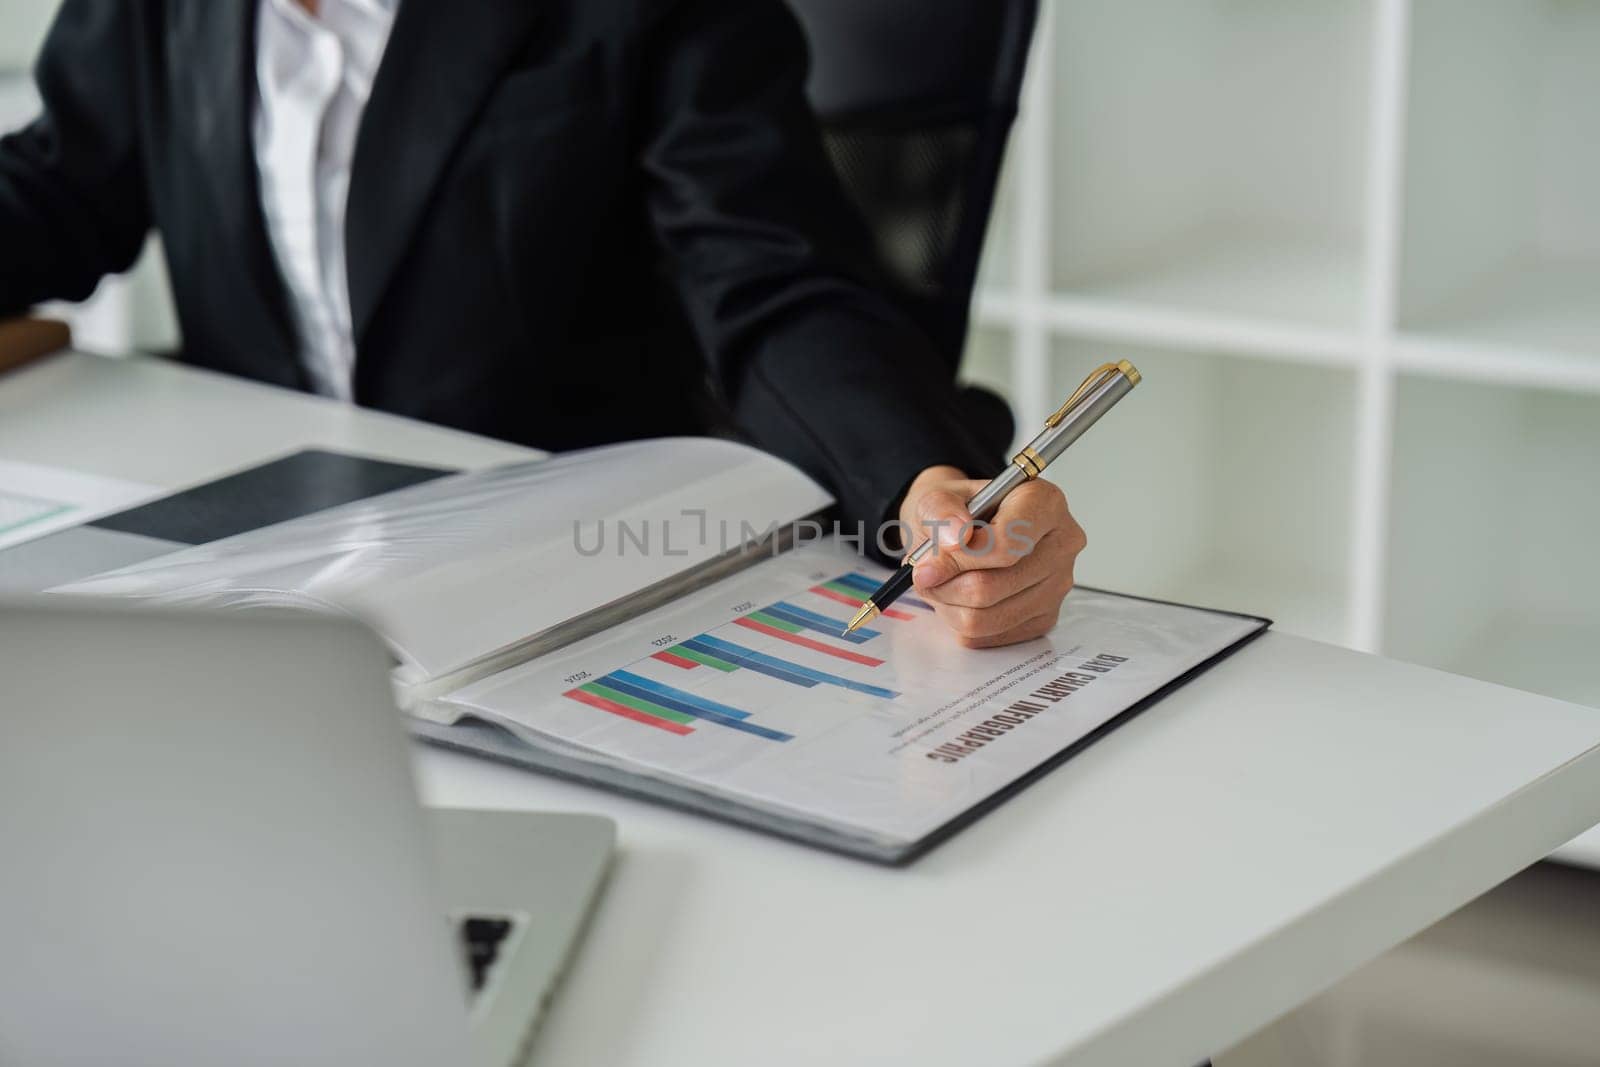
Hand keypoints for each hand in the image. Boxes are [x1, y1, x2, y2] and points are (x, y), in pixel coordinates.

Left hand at [896, 465, 1085, 647]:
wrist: (966, 529)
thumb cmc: (960, 513)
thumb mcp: (938, 497)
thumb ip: (940, 511)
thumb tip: (954, 538)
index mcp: (1044, 503)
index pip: (1008, 544)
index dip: (961, 558)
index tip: (928, 562)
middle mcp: (1061, 544)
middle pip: (992, 587)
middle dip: (946, 585)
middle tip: (925, 573)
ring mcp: (1057, 585)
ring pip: (986, 618)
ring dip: (949, 605)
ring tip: (941, 583)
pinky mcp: (1044, 618)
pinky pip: (988, 636)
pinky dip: (960, 621)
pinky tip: (959, 597)